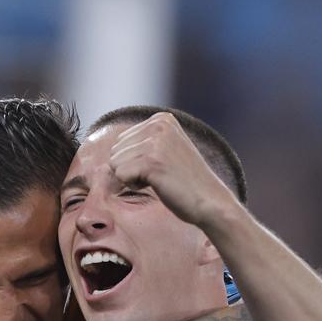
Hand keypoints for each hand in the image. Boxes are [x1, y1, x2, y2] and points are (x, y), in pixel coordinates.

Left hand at [108, 112, 242, 230]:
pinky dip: (135, 185)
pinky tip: (159, 184)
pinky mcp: (151, 160)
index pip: (120, 141)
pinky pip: (120, 175)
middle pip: (114, 151)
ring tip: (161, 178)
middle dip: (131, 168)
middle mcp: (158, 124)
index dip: (135, 161)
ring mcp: (155, 141)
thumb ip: (142, 142)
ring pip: (114, 163)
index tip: (161, 165)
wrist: (210, 201)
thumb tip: (111, 148)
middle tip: (161, 174)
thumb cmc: (184, 182)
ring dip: (133, 177)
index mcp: (161, 119)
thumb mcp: (165, 150)